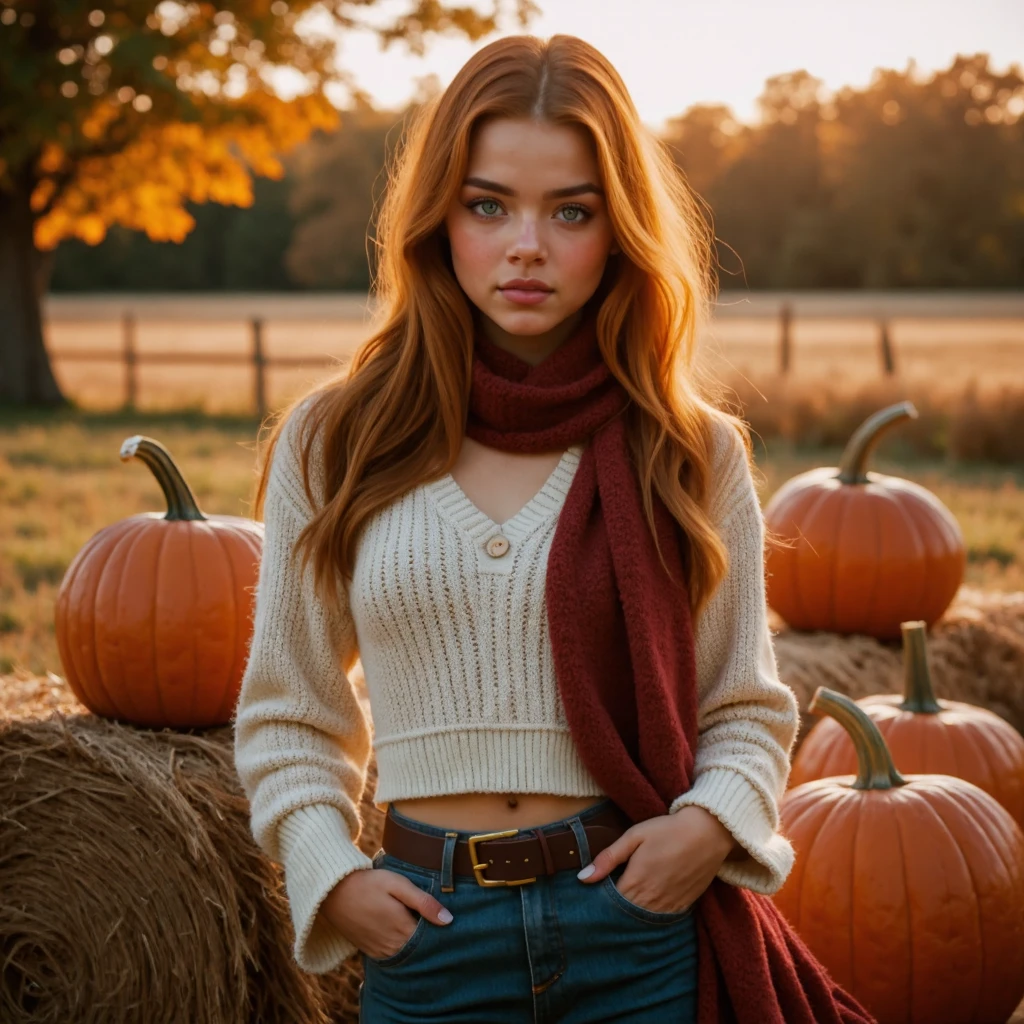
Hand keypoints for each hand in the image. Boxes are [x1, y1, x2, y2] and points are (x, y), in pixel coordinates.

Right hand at [318, 867, 452, 959]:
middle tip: (436, 923)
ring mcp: (380, 951)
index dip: (441, 931)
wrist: (334, 892)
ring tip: (420, 927)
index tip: (447, 921)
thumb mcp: (398, 885)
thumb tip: (448, 920)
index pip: (431, 939)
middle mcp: (393, 945)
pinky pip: (392, 956)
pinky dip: (401, 948)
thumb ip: (423, 902)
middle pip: (420, 949)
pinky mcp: (370, 951)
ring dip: (415, 945)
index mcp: (403, 928)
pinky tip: (403, 934)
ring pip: (407, 954)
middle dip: (430, 940)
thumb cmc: (369, 884)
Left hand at [577, 806, 737, 913]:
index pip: (610, 904)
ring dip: (632, 917)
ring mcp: (669, 906)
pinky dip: (652, 917)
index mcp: (635, 882)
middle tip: (605, 906)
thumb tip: (583, 878)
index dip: (599, 902)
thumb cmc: (667, 830)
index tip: (591, 898)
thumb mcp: (634, 836)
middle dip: (614, 912)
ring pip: (643, 921)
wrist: (708, 832)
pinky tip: (647, 908)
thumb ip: (608, 858)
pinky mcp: (684, 906)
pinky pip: (663, 920)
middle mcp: (651, 900)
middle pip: (625, 916)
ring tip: (624, 909)